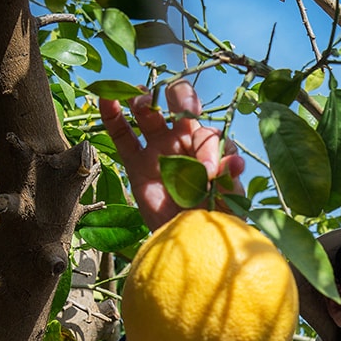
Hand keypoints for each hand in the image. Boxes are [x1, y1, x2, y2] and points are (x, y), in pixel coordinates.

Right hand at [98, 80, 245, 231]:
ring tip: (142, 101)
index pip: (208, 133)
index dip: (208, 147)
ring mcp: (158, 150)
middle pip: (181, 104)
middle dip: (182, 97)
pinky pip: (122, 136)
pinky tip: (105, 99)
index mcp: (208, 149)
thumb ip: (230, 181)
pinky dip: (112, 116)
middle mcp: (183, 141)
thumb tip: (235, 163)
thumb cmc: (213, 220)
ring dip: (145, 100)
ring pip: (149, 114)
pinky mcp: (136, 164)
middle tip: (182, 110)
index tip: (208, 172)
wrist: (187, 243)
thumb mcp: (228, 202)